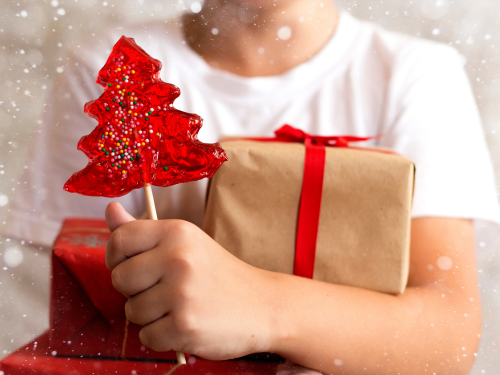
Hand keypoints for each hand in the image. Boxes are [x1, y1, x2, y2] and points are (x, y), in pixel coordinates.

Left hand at [105, 202, 275, 359]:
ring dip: (151, 316)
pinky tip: (186, 324)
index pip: (120, 239)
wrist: (262, 304)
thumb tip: (110, 210)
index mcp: (177, 232)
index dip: (117, 256)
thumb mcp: (185, 243)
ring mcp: (181, 293)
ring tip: (180, 306)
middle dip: (135, 290)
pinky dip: (162, 337)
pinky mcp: (184, 326)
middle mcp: (178, 258)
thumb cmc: (218, 273)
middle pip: (119, 279)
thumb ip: (143, 230)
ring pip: (131, 311)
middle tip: (166, 289)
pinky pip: (146, 337)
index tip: (132, 265)